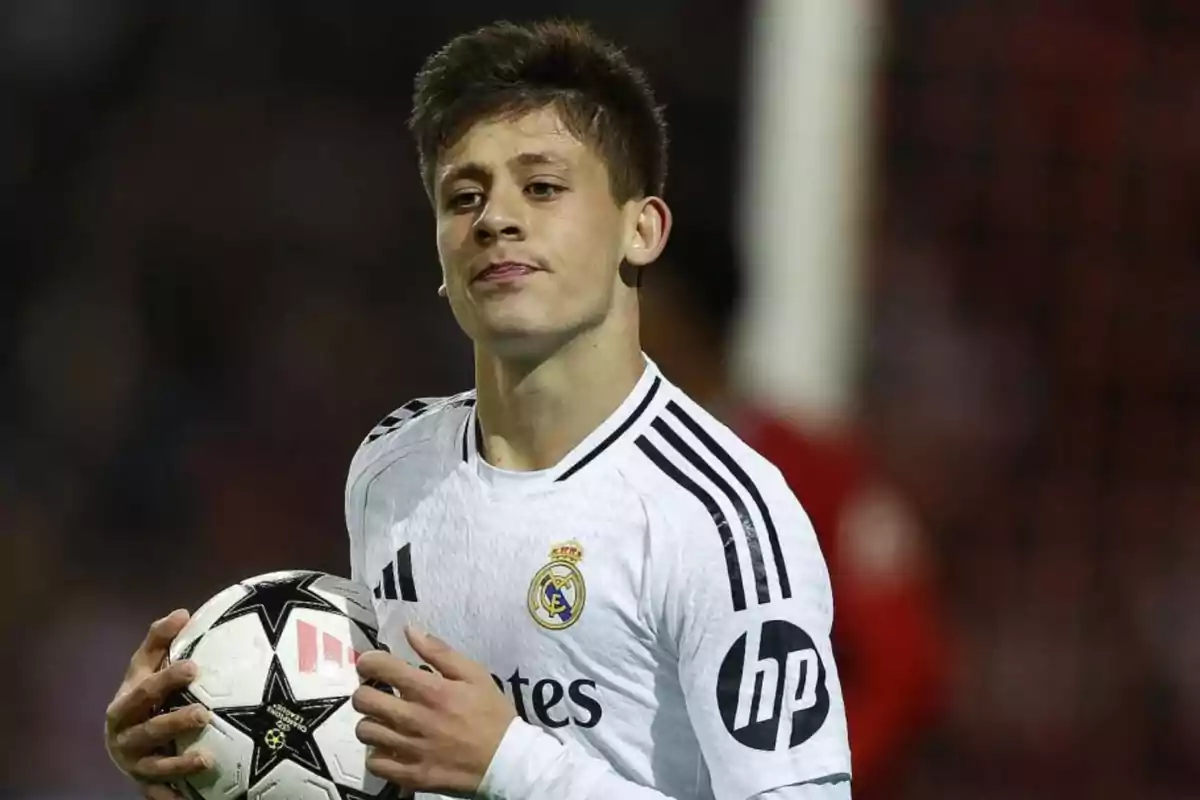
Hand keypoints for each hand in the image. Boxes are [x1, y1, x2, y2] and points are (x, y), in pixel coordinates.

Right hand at [104, 609, 213, 799]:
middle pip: (148, 730)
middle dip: (173, 723)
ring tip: (207, 759)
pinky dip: (173, 797)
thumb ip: (160, 641)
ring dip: (179, 765)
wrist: (122, 739)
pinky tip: (190, 799)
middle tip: (204, 713)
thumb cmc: (144, 695)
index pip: (145, 690)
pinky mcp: (144, 784)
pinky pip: (158, 794)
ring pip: (155, 766)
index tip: (195, 667)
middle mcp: (125, 736)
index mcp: (125, 705)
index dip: (167, 678)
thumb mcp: (144, 667)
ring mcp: (134, 763)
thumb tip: (183, 613)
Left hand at [353, 626, 516, 796]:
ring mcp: (410, 749)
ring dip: (372, 723)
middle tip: (378, 694)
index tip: (371, 665)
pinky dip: (378, 754)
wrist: (507, 761)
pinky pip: (374, 763)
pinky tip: (391, 748)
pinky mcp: (410, 775)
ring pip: (365, 732)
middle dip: (366, 691)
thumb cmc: (492, 713)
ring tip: (386, 722)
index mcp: (431, 690)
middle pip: (364, 700)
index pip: (381, 667)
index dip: (369, 662)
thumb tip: (410, 631)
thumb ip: (440, 652)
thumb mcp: (475, 675)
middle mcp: (414, 718)